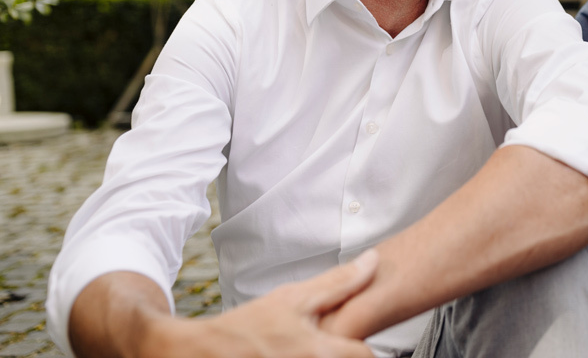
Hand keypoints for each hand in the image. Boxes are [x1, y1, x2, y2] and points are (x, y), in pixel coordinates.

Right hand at [146, 250, 379, 357]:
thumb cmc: (245, 327)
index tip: (355, 341)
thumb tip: (373, 260)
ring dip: (322, 354)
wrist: (193, 353)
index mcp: (318, 352)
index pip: (365, 356)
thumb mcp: (292, 299)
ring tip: (297, 348)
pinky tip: (286, 353)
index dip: (365, 348)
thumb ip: (339, 282)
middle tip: (329, 342)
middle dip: (342, 352)